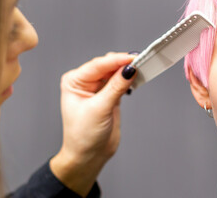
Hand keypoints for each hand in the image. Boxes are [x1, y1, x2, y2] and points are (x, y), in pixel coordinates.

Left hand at [50, 52, 136, 195]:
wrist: (89, 156)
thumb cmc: (83, 136)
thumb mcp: (99, 109)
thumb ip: (115, 88)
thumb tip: (129, 70)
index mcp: (74, 81)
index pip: (98, 65)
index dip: (116, 60)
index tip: (132, 59)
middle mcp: (85, 82)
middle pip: (107, 66)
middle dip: (123, 64)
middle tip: (141, 63)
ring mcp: (98, 89)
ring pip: (116, 73)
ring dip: (128, 72)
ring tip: (141, 70)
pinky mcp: (110, 96)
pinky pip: (121, 82)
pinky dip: (129, 80)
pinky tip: (136, 80)